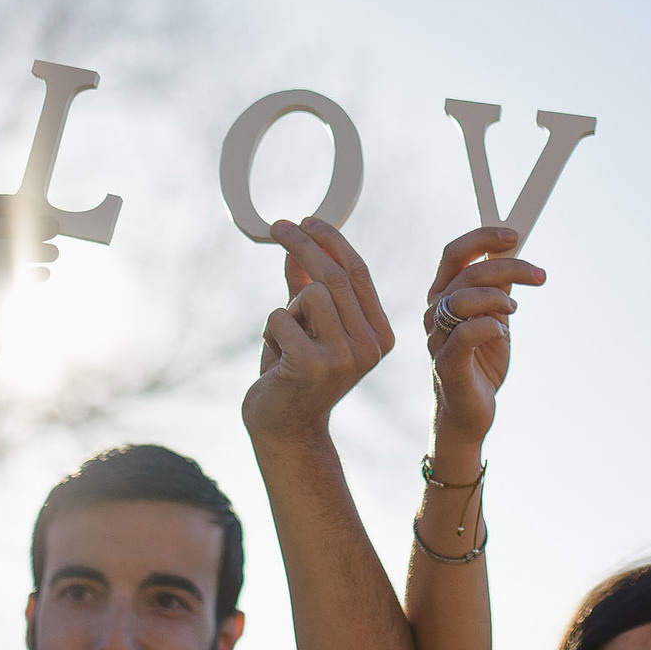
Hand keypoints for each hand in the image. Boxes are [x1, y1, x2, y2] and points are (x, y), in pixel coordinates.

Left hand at [244, 218, 397, 441]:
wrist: (285, 430)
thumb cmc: (295, 374)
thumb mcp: (307, 325)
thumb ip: (307, 285)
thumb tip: (299, 243)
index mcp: (379, 335)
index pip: (358, 272)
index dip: (330, 240)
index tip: (305, 219)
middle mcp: (371, 347)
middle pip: (334, 275)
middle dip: (303, 244)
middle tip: (278, 226)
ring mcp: (344, 358)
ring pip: (308, 295)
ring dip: (285, 311)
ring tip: (284, 341)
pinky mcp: (312, 366)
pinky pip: (280, 318)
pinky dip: (270, 331)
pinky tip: (276, 359)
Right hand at [423, 226, 544, 440]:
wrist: (470, 413)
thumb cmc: (480, 364)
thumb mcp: (495, 318)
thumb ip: (498, 290)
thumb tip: (513, 256)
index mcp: (443, 296)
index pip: (454, 254)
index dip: (482, 238)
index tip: (514, 234)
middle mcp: (434, 313)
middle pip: (467, 272)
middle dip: (508, 267)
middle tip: (538, 275)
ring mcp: (437, 338)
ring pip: (463, 298)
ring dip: (498, 298)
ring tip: (514, 312)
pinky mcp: (446, 364)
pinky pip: (465, 334)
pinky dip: (489, 326)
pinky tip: (502, 332)